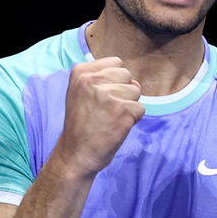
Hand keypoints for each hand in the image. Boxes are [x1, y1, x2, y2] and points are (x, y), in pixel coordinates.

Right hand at [57, 57, 144, 176]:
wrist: (76, 154)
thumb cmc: (82, 125)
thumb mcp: (81, 93)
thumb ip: (103, 80)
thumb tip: (134, 81)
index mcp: (81, 71)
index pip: (116, 63)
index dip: (115, 81)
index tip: (101, 98)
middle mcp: (92, 80)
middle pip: (127, 75)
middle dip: (123, 92)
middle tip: (107, 110)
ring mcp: (107, 95)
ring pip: (136, 91)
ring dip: (128, 106)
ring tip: (110, 119)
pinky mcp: (122, 110)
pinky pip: (140, 109)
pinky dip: (133, 120)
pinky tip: (116, 127)